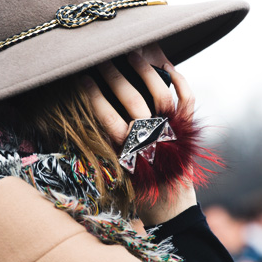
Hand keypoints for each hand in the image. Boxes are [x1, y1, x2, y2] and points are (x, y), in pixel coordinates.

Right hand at [80, 43, 197, 224]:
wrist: (171, 206)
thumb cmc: (136, 189)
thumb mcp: (112, 172)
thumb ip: (100, 146)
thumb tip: (74, 120)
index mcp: (128, 151)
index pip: (107, 117)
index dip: (93, 95)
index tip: (81, 78)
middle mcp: (152, 138)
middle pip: (132, 99)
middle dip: (113, 75)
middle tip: (101, 59)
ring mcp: (173, 130)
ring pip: (161, 92)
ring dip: (145, 70)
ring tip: (132, 54)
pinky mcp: (188, 128)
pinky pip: (187, 97)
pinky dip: (179, 79)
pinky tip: (166, 65)